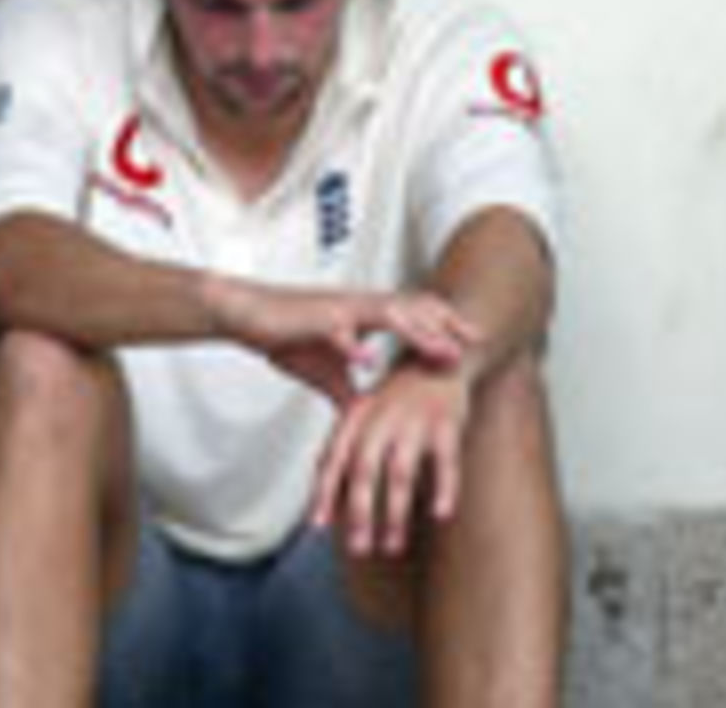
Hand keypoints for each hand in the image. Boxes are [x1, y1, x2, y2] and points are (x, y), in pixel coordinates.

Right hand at [207, 278, 477, 404]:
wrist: (249, 315)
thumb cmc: (288, 337)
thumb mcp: (328, 371)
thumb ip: (353, 391)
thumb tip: (370, 420)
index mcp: (366, 315)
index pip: (415, 313)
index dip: (445, 324)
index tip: (474, 340)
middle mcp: (358, 307)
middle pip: (413, 308)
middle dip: (446, 324)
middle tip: (476, 341)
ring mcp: (339, 311)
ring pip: (387, 316)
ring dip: (418, 333)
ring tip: (444, 352)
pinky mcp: (314, 321)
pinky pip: (337, 332)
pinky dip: (353, 346)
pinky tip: (368, 360)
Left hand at [311, 361, 473, 555]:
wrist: (437, 356)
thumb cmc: (396, 397)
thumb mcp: (363, 417)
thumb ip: (342, 454)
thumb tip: (324, 500)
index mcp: (357, 416)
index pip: (334, 457)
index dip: (323, 492)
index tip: (317, 526)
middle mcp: (381, 418)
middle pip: (363, 469)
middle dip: (358, 511)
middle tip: (358, 548)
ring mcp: (413, 421)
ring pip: (400, 472)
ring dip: (395, 513)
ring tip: (391, 546)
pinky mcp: (445, 424)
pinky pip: (445, 462)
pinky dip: (444, 489)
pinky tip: (440, 515)